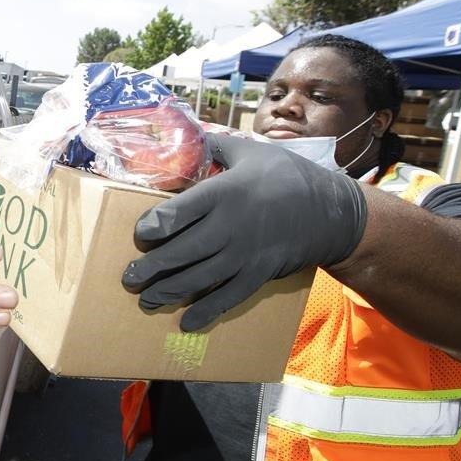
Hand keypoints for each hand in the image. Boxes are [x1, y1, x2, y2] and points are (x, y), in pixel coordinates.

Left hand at [121, 133, 366, 331]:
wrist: (331, 212)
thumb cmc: (286, 175)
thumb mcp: (250, 151)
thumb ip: (215, 145)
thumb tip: (184, 136)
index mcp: (225, 192)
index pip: (179, 211)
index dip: (154, 225)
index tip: (139, 234)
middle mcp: (231, 226)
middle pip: (182, 251)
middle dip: (152, 267)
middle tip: (129, 277)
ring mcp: (245, 255)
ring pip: (199, 278)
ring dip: (169, 291)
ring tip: (146, 299)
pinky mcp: (258, 275)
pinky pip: (228, 298)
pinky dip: (206, 312)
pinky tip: (185, 323)